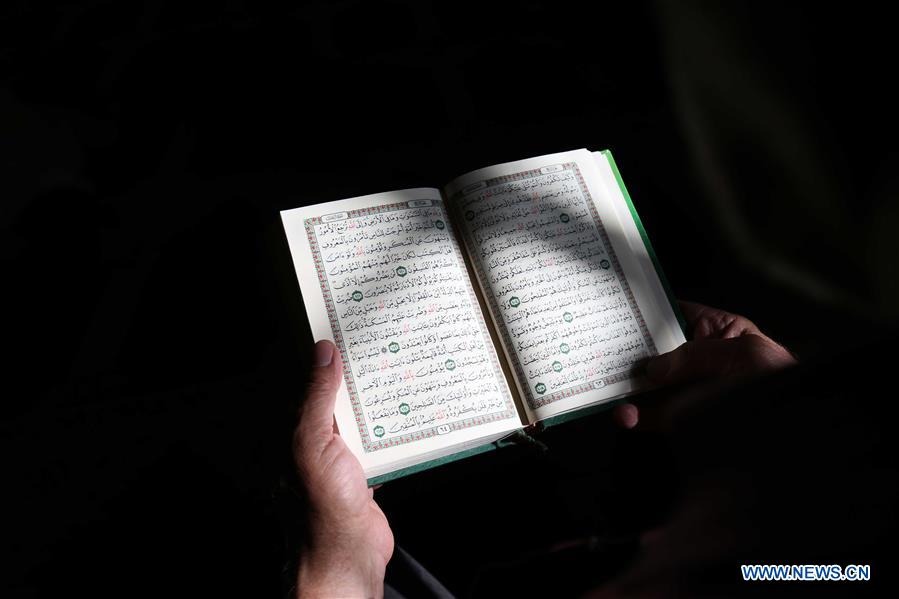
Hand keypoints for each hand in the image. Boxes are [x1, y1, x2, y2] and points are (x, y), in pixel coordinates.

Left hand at [294, 340, 393, 597]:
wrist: (346, 556)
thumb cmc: (322, 504)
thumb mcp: (313, 441)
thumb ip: (318, 398)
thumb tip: (323, 351)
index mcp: (299, 429)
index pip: (312, 382)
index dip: (328, 357)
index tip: (349, 329)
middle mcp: (319, 440)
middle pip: (343, 398)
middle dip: (362, 375)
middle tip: (388, 344)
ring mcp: (344, 458)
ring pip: (365, 419)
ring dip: (383, 402)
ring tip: (407, 371)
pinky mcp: (368, 474)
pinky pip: (383, 443)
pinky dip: (397, 430)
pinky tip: (414, 414)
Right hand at [612, 301, 795, 428]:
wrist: (799, 430)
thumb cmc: (780, 380)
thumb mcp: (742, 355)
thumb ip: (694, 356)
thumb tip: (654, 367)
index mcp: (716, 332)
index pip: (671, 316)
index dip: (644, 313)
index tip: (616, 312)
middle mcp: (697, 359)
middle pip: (651, 351)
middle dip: (626, 351)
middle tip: (601, 351)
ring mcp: (687, 390)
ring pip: (645, 385)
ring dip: (624, 387)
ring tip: (608, 388)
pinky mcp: (683, 419)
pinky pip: (650, 416)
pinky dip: (633, 416)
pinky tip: (625, 414)